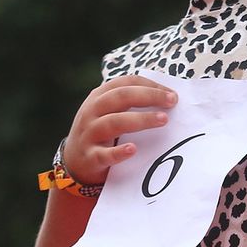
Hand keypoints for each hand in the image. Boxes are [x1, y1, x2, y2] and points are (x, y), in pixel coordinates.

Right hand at [61, 75, 177, 187]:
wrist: (74, 163)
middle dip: (149, 97)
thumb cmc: (100, 133)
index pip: (125, 83)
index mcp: (99, 96)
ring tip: (163, 120)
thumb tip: (167, 100)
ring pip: (114, 122)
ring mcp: (89, 133)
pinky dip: (119, 152)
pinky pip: (104, 154)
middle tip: (172, 102)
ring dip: (140, 119)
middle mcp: (92, 111)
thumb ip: (129, 104)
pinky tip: (134, 149)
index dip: (150, 85)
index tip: (172, 94)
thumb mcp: (108, 112)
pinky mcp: (90, 157)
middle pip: (121, 97)